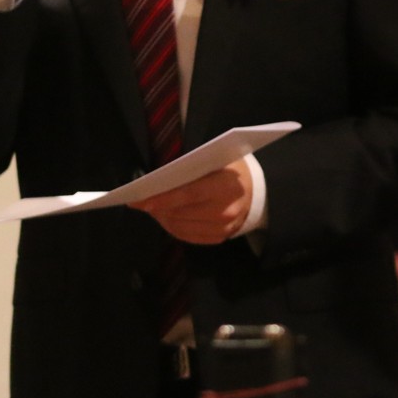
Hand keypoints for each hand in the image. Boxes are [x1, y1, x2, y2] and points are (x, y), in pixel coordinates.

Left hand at [129, 159, 252, 244]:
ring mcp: (224, 229)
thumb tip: (159, 178)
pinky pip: (187, 236)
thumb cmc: (231, 169)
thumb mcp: (216, 159)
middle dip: (158, 208)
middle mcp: (226, 211)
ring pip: (180, 227)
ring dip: (163, 218)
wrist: (258, 192)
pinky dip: (173, 227)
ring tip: (153, 208)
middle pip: (181, 213)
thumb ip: (192, 167)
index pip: (189, 194)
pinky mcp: (220, 239)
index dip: (163, 199)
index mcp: (226, 186)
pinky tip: (167, 217)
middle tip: (142, 201)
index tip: (140, 201)